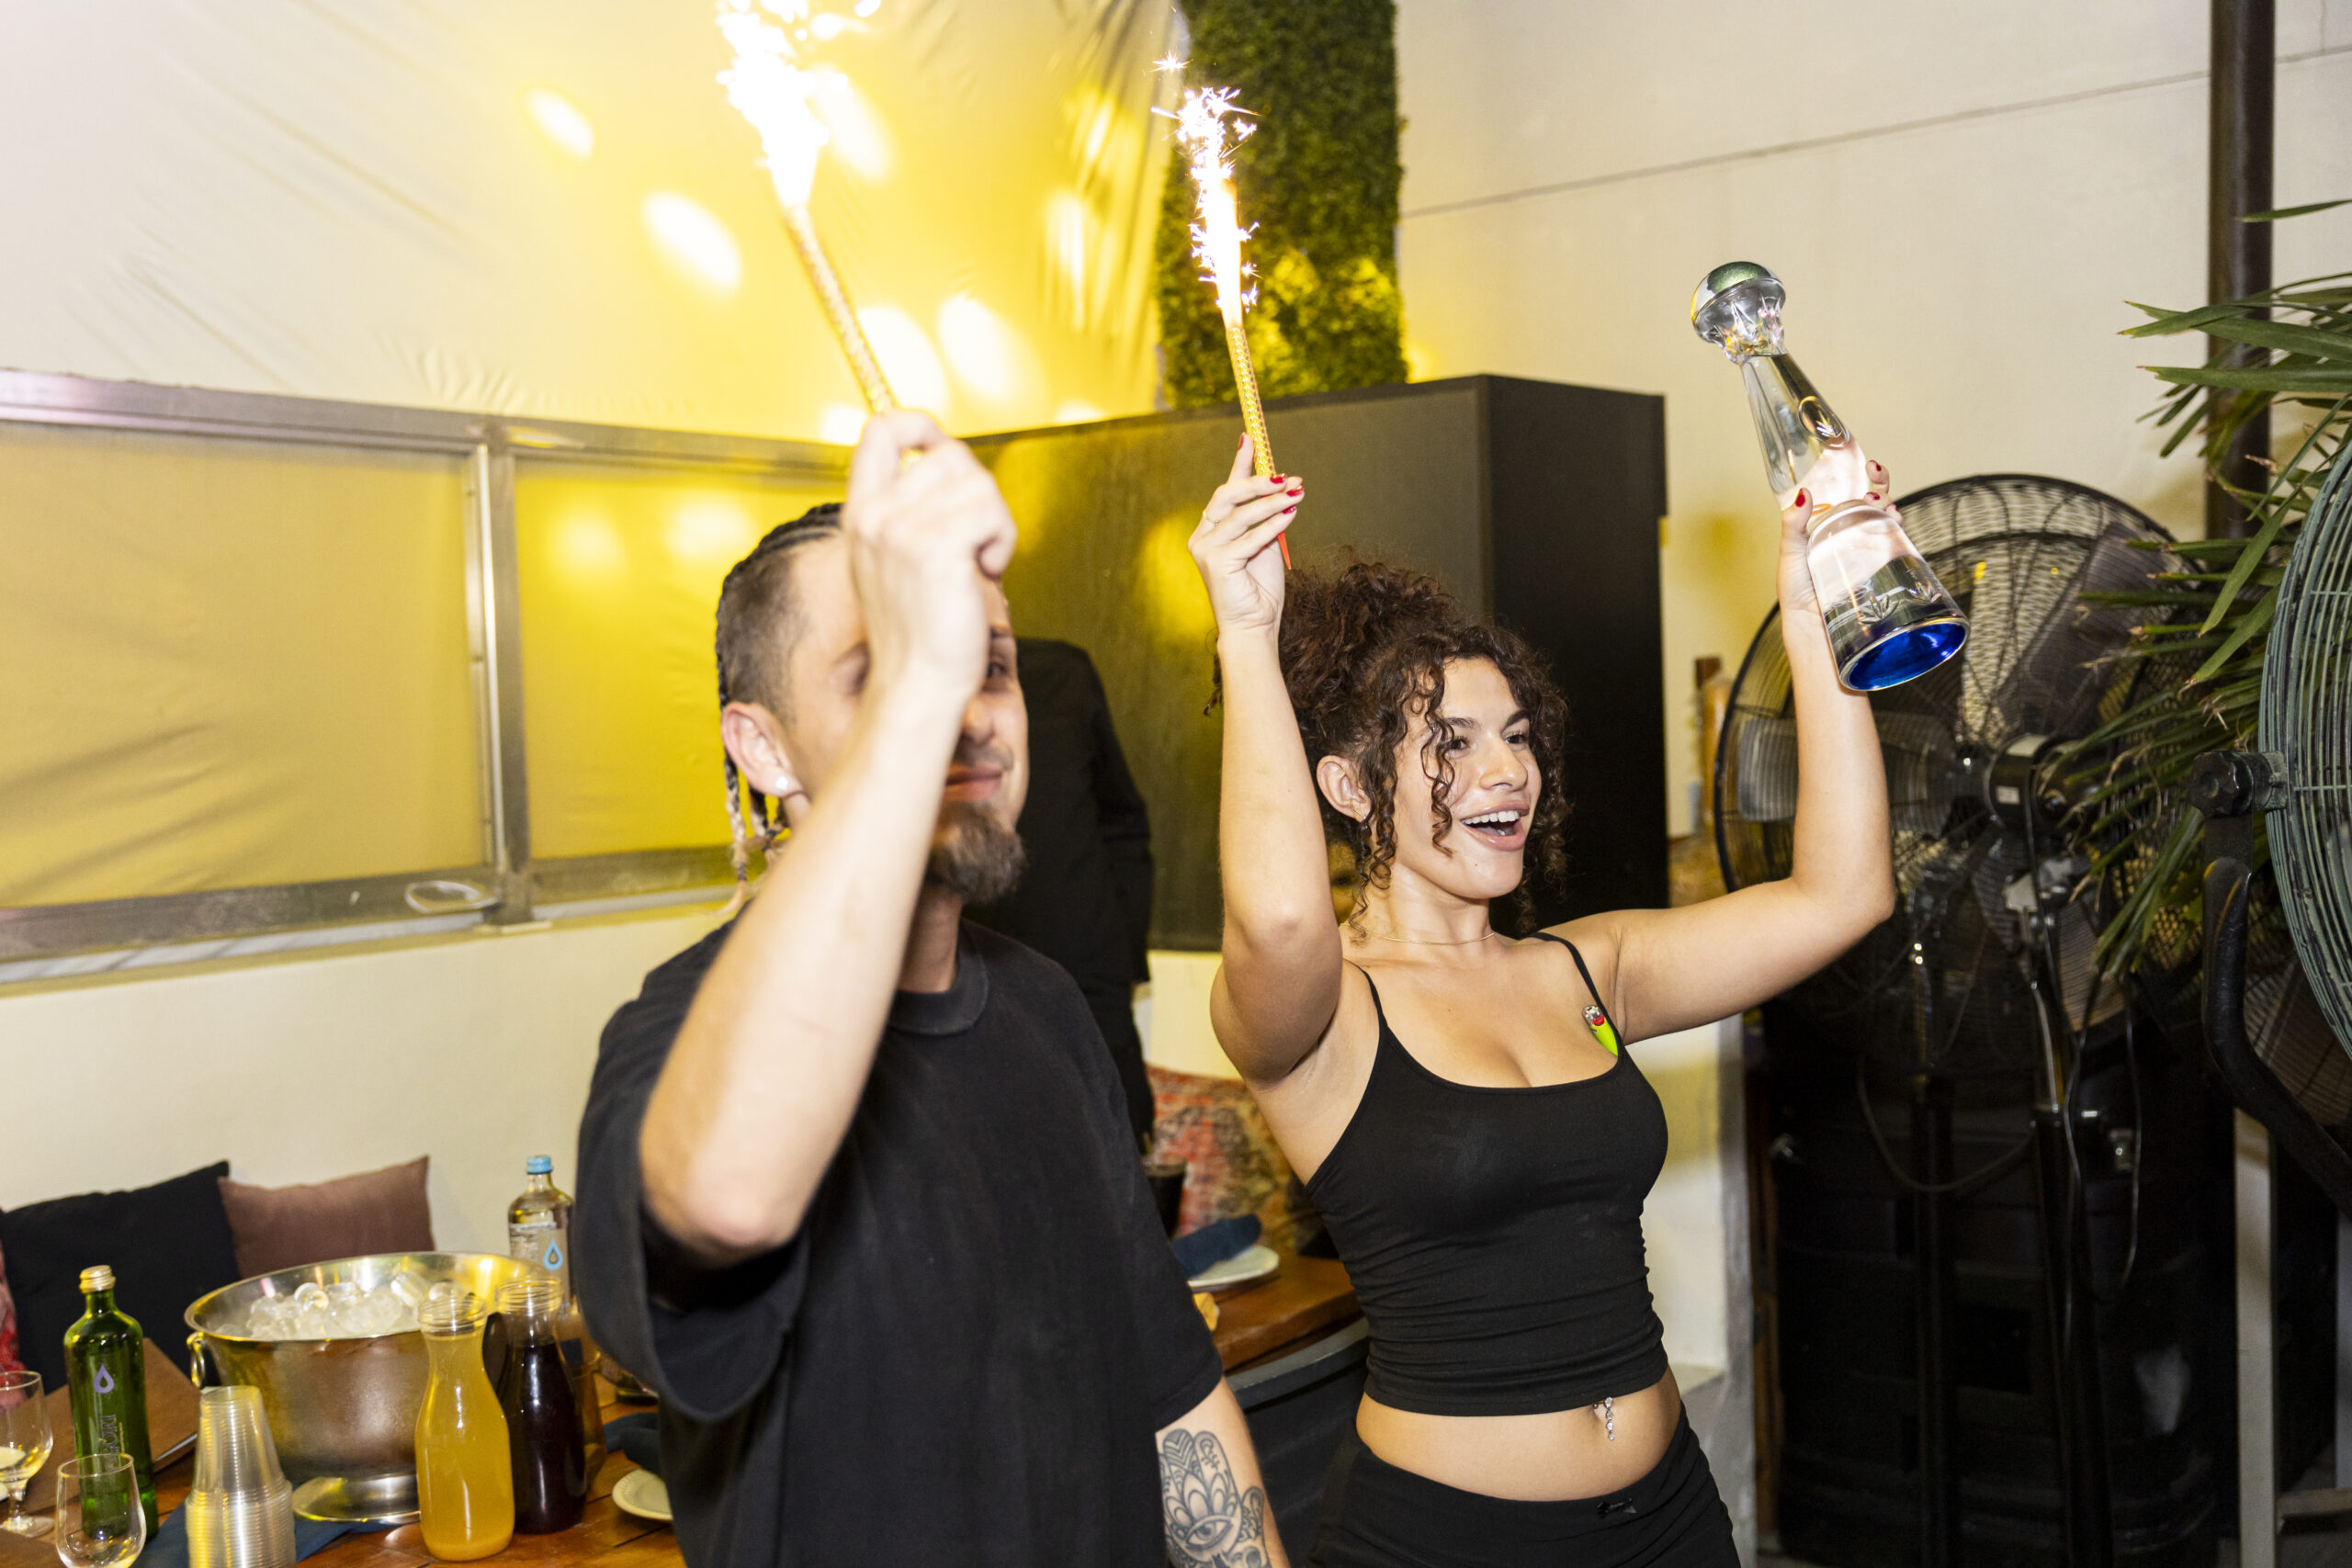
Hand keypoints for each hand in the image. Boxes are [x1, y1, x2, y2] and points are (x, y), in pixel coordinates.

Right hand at [842, 410, 1017, 702]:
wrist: (917, 684)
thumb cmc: (919, 633)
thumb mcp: (895, 563)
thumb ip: (908, 514)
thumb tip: (949, 466)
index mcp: (861, 515)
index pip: (880, 429)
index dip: (922, 424)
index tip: (945, 451)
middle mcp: (875, 517)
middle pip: (951, 456)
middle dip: (979, 494)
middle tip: (976, 542)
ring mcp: (901, 531)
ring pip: (978, 484)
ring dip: (995, 523)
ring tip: (978, 564)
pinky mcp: (935, 550)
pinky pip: (991, 513)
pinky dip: (1002, 544)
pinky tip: (986, 574)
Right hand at [1189, 434, 1297, 638]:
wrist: (1254, 627)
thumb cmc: (1260, 589)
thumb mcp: (1265, 543)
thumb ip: (1266, 516)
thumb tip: (1282, 482)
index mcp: (1211, 530)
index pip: (1226, 490)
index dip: (1239, 463)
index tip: (1251, 437)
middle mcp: (1203, 537)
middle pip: (1227, 496)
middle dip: (1259, 482)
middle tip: (1288, 477)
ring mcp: (1206, 549)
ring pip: (1241, 514)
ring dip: (1273, 501)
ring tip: (1297, 492)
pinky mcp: (1216, 563)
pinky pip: (1250, 536)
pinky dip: (1273, 523)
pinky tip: (1291, 514)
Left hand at [1779, 450, 1897, 623]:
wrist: (1814, 630)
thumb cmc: (1798, 594)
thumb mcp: (1790, 554)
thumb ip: (1793, 526)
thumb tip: (1803, 494)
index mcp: (1831, 526)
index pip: (1849, 494)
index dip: (1860, 476)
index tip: (1865, 463)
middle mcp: (1853, 535)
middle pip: (1874, 501)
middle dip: (1880, 483)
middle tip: (1874, 475)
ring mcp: (1870, 551)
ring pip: (1887, 518)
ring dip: (1890, 503)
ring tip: (1879, 502)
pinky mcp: (1884, 568)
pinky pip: (1898, 543)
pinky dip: (1899, 528)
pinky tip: (1894, 520)